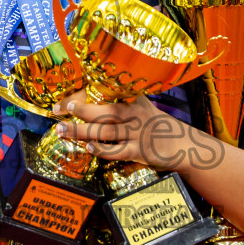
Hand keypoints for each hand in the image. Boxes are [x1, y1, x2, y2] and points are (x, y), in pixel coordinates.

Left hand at [52, 92, 211, 172]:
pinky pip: (117, 150)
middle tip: (60, 111)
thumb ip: (119, 103)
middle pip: (102, 110)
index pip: (104, 94)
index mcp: (133, 99)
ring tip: (63, 130)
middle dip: (79, 110)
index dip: (81, 96)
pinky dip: (102, 149)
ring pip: (105, 131)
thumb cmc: (155, 126)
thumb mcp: (141, 107)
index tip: (63, 102)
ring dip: (81, 131)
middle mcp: (134, 113)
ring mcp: (136, 132)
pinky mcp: (139, 151)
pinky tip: (89, 148)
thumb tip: (85, 103)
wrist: (183, 144)